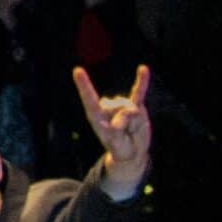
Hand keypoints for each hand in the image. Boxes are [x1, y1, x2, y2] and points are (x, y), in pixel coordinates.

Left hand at [75, 64, 152, 194]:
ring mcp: (122, 106)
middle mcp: (107, 107)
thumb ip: (118, 130)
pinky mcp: (136, 106)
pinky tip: (143, 69)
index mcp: (96, 115)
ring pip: (129, 106)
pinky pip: (139, 92)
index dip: (84, 85)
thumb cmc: (120, 148)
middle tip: (123, 134)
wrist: (133, 152)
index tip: (78, 70)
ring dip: (134, 121)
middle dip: (123, 120)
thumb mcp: (116, 144)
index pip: (89, 98)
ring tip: (131, 130)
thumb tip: (126, 113)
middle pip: (117, 106)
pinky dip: (142, 81)